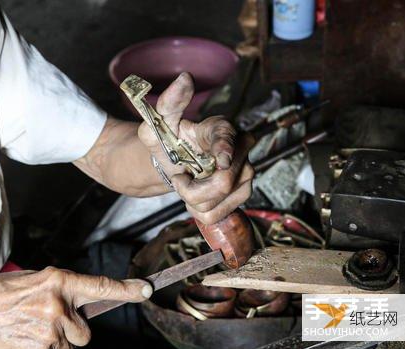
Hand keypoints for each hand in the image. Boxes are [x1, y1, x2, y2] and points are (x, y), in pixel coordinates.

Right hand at [0, 268, 151, 348]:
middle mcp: (58, 305)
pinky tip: (25, 339)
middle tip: (48, 322)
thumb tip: (78, 300)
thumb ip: (60, 290)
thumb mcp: (33, 280)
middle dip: (72, 331)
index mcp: (57, 281)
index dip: (126, 289)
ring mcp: (50, 330)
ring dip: (58, 342)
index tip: (144, 289)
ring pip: (70, 346)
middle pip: (86, 332)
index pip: (100, 286)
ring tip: (31, 330)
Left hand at [138, 72, 254, 224]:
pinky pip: (219, 214)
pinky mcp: (242, 192)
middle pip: (224, 181)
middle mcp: (240, 149)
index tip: (221, 160)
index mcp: (220, 128)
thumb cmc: (167, 139)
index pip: (228, 139)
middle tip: (179, 177)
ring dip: (194, 200)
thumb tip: (184, 78)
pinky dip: (200, 211)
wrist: (172, 162)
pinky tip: (196, 198)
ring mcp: (245, 172)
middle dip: (192, 188)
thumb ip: (170, 102)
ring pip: (220, 201)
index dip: (226, 149)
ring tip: (188, 184)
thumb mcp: (159, 122)